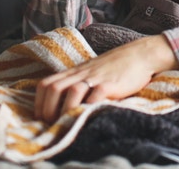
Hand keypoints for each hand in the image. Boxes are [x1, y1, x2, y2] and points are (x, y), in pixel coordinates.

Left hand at [33, 34, 177, 122]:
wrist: (140, 54)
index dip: (39, 103)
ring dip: (66, 110)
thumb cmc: (116, 66)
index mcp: (74, 72)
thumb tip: (64, 104)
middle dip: (48, 110)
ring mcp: (95, 78)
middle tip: (52, 124)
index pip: (46, 84)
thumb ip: (78, 83)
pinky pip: (95, 96)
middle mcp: (81, 74)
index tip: (41, 118)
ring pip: (72, 92)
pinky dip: (89, 108)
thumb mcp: (91, 71)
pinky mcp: (111, 84)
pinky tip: (88, 116)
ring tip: (68, 122)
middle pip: (53, 88)